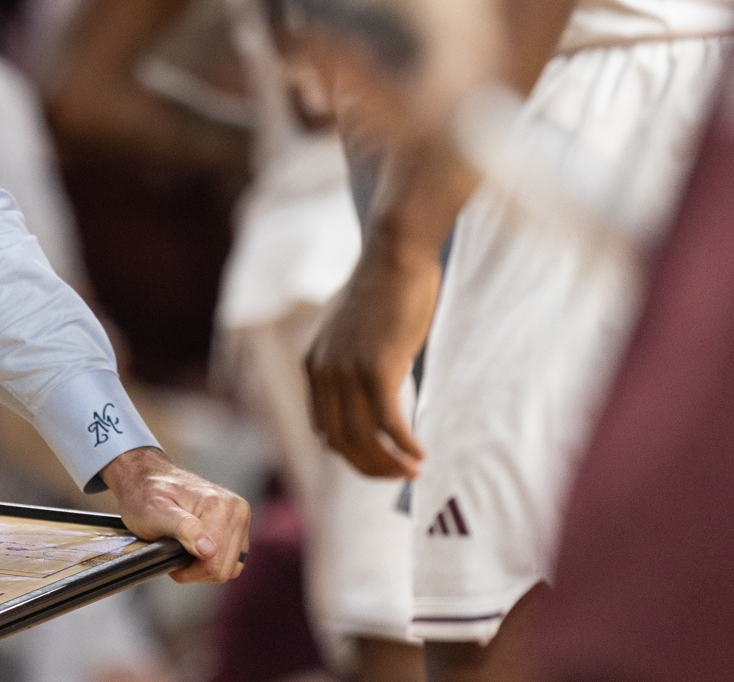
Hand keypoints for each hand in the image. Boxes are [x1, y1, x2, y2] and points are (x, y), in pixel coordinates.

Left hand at [101, 447, 248, 583]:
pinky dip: (216, 561)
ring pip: (232, 566)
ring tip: (184, 550)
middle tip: (175, 553)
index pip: (214, 563)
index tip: (170, 557)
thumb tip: (209, 550)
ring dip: (207, 566)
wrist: (148, 478)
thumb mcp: (155, 513)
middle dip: (198, 570)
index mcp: (218, 506)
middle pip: (225, 568)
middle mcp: (236, 509)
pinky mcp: (240, 523)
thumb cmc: (145, 495)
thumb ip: (183, 529)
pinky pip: (234, 558)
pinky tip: (196, 549)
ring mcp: (240, 515)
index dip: (189, 571)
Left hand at [305, 250, 440, 479]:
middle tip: (400, 477)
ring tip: (414, 472)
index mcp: (313, 365)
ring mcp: (346, 371)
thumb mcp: (352, 332)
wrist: (394, 257)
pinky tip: (421, 454)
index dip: (351, 454)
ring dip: (389, 464)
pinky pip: (388, 424)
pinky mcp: (376, 368)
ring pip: (363, 439)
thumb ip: (350, 362)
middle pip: (340, 442)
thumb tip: (367, 392)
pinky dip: (404, 446)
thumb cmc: (382, 291)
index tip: (378, 462)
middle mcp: (323, 371)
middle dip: (370, 467)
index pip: (323, 429)